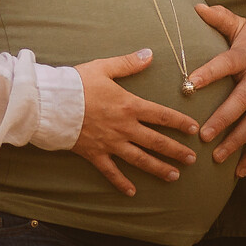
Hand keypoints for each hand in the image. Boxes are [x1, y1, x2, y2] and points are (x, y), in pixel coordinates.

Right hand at [71, 48, 201, 196]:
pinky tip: (132, 192)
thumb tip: (149, 54)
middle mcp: (124, 127)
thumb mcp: (103, 67)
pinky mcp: (95, 153)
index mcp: (129, 106)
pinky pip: (111, 171)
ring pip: (140, 159)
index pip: (161, 115)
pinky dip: (121, 182)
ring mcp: (111, 143)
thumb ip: (128, 63)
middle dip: (176, 151)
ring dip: (159, 168)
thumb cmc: (76, 83)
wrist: (52, 103)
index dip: (180, 122)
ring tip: (175, 176)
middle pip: (156, 141)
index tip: (194, 129)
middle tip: (192, 159)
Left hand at [187, 5, 245, 176]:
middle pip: (241, 101)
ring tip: (217, 157)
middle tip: (202, 135)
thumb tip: (195, 7)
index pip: (226, 64)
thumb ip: (220, 18)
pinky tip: (240, 170)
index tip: (190, 84)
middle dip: (223, 119)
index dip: (209, 73)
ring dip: (237, 142)